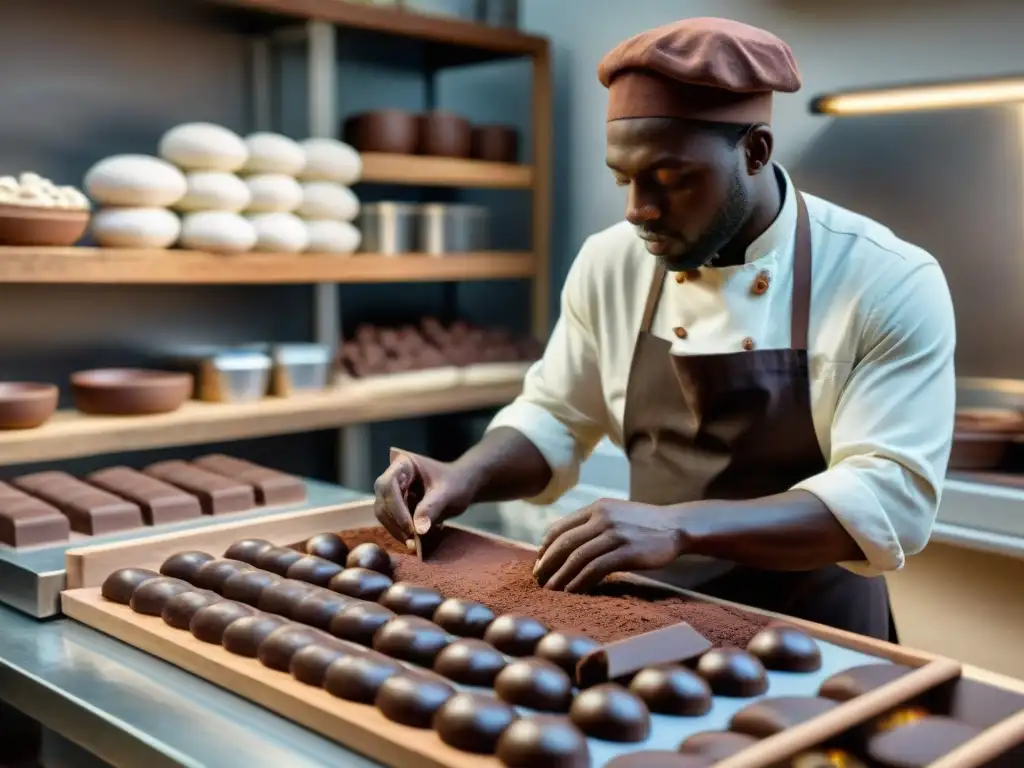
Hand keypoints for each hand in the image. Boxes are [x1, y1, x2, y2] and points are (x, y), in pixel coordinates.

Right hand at [373, 448, 475, 546]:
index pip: (388, 486)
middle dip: (395, 522)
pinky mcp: (395, 506)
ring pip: (383, 513)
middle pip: (382, 501)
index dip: (396, 508)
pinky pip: (390, 521)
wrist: (461, 486)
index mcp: (403, 464)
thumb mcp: (448, 493)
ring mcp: (392, 492)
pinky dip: (400, 532)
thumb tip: (418, 530)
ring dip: (396, 530)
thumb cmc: (456, 483)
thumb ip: (432, 508)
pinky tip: (413, 542)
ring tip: (414, 544)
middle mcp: (393, 476)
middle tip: (412, 541)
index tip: (410, 527)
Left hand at [533, 498, 684, 592]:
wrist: (677, 526)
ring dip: (560, 577)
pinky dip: (579, 582)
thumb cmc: (644, 525)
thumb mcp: (615, 514)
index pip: (560, 528)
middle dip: (547, 564)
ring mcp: (614, 534)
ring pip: (577, 558)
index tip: (539, 563)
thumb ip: (593, 524)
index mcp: (596, 508)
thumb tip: (566, 544)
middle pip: (564, 544)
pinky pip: (595, 569)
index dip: (545, 548)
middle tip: (538, 581)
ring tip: (551, 591)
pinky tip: (572, 592)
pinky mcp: (626, 551)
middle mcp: (602, 518)